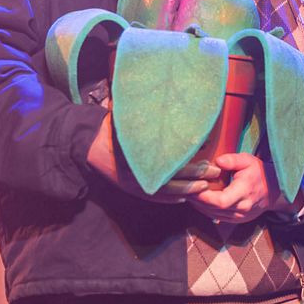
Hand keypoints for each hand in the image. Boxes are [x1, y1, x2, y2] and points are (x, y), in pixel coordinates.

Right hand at [87, 113, 219, 201]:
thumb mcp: (130, 121)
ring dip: (189, 190)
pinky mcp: (133, 190)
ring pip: (168, 192)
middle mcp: (141, 175)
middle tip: (215, 172)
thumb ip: (149, 120)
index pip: (174, 167)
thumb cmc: (111, 130)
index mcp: (144, 160)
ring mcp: (137, 185)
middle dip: (197, 177)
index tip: (207, 164)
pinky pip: (157, 198)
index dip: (192, 167)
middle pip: (176, 179)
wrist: (88, 144)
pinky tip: (185, 197)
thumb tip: (166, 104)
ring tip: (206, 186)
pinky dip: (172, 198)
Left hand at [187, 152, 302, 223]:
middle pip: (214, 209)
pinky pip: (217, 217)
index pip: (221, 201)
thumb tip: (217, 161)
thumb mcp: (248, 160)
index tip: (192, 187)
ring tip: (188, 194)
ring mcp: (240, 217)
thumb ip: (233, 160)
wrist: (274, 191)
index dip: (204, 197)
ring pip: (214, 215)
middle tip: (184, 189)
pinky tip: (198, 201)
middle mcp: (242, 208)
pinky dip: (206, 210)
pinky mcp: (237, 220)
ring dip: (199, 206)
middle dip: (197, 200)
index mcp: (245, 191)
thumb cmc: (259, 173)